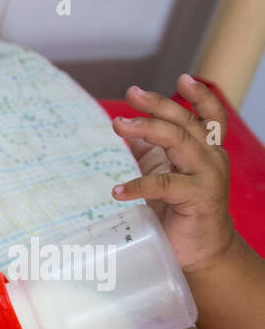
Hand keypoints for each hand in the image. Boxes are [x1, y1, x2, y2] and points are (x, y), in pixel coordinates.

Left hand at [110, 75, 235, 275]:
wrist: (199, 251)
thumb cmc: (180, 212)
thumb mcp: (164, 175)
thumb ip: (151, 152)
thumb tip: (129, 129)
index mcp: (206, 150)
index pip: (208, 116)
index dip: (199, 95)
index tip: (182, 77)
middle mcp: (211, 158)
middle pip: (186, 122)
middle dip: (158, 105)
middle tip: (131, 94)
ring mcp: (207, 176)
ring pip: (179, 142)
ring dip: (148, 129)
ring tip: (119, 125)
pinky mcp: (198, 197)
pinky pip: (166, 184)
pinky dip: (138, 185)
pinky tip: (117, 191)